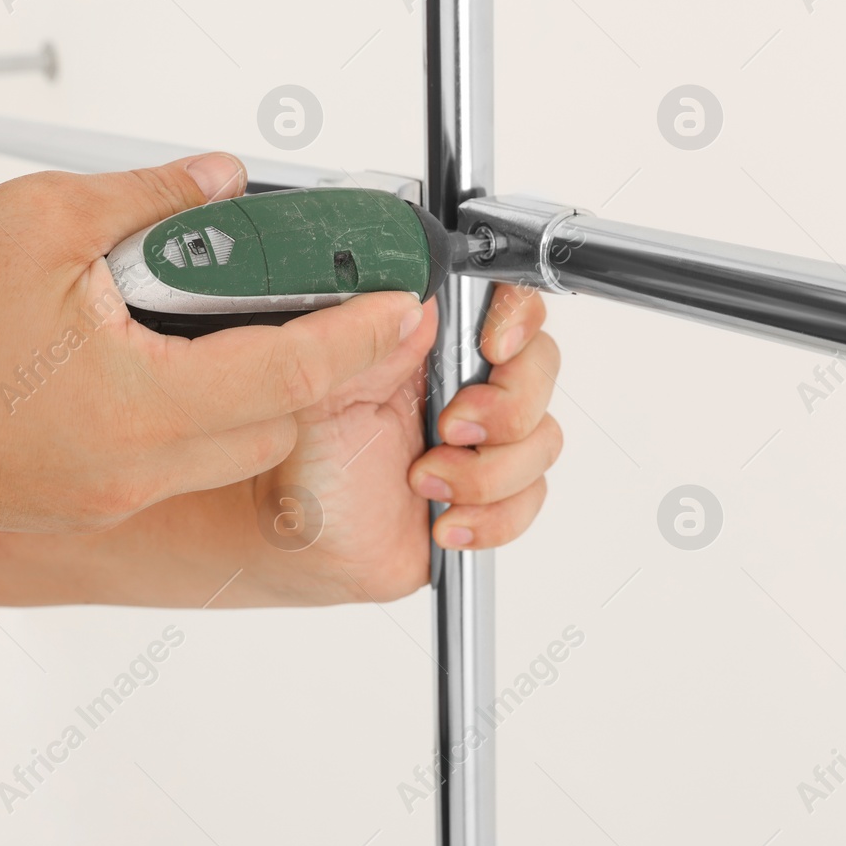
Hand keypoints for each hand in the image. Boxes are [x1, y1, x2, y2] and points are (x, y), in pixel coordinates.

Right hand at [0, 154, 423, 533]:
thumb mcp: (41, 222)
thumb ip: (150, 199)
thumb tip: (221, 179)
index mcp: (142, 405)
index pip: (293, 372)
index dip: (364, 338)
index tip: (407, 309)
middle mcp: (139, 467)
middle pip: (279, 427)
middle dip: (321, 373)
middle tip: (340, 311)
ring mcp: (112, 495)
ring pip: (233, 453)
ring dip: (262, 399)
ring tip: (255, 328)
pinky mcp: (85, 501)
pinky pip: (179, 468)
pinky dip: (203, 421)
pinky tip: (178, 366)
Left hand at [244, 283, 561, 604]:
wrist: (302, 542)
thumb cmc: (305, 463)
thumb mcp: (321, 394)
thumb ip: (366, 343)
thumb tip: (418, 303)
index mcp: (430, 346)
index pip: (506, 305)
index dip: (517, 318)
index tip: (494, 349)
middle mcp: (467, 386)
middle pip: (541, 368)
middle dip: (506, 406)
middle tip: (449, 429)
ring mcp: (485, 443)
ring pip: (542, 439)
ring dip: (487, 472)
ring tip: (423, 484)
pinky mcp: (493, 499)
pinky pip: (530, 501)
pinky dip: (492, 518)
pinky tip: (444, 523)